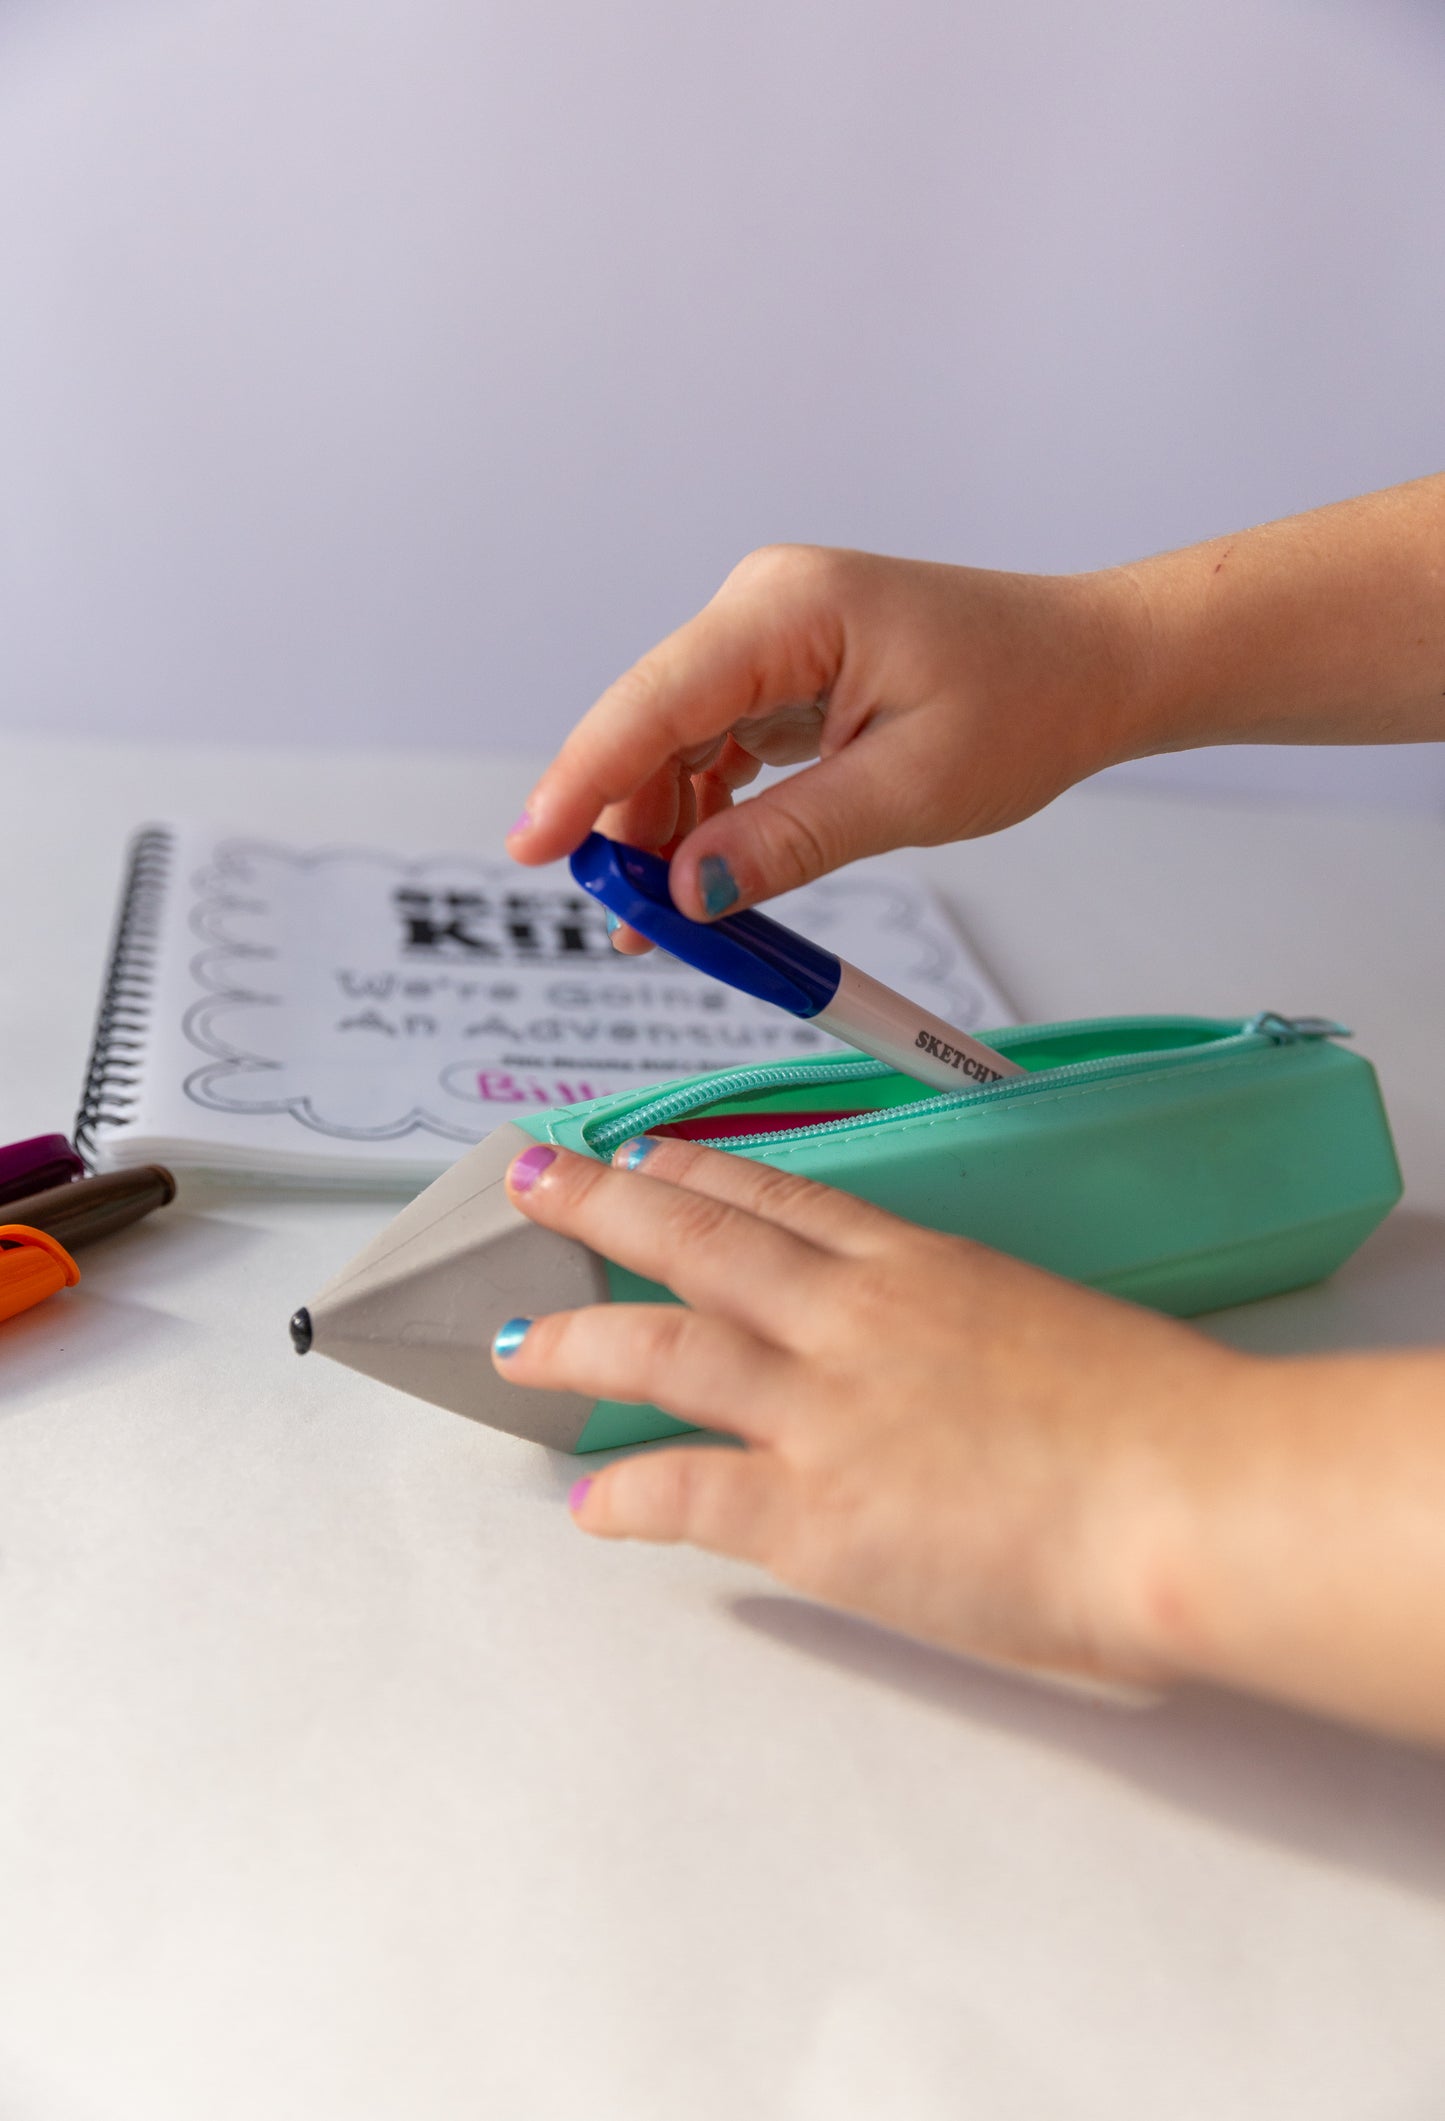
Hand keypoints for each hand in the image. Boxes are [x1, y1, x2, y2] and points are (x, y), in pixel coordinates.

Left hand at [491, 1132, 1247, 1686]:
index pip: (784, 1196)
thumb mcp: (1058, 1333)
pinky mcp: (811, 1511)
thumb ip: (982, 1337)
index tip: (653, 1155)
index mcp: (922, 1265)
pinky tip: (593, 1507)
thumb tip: (959, 1372)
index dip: (702, 1172)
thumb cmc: (1165, 1425)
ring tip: (516, 1341)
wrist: (1190, 1495)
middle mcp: (854, 1317)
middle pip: (697, 1238)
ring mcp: (822, 1408)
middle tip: (535, 1179)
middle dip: (601, 1204)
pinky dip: (629, 1495)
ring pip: (661, 1347)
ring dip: (576, 1341)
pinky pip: (684, 1491)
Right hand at [507, 547, 1142, 941]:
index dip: (585, 777)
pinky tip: (701, 876)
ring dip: (664, 827)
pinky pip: (716, 744)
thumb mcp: (910, 791)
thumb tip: (689, 891)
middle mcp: (764, 608)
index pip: (658, 700)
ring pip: (677, 740)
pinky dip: (703, 812)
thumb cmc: (1027, 706)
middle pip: (653, 721)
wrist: (1095, 666)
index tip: (534, 847)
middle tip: (626, 928)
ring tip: (666, 924)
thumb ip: (790, 839)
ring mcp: (771, 636)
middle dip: (625, 822)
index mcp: (792, 611)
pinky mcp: (786, 670)